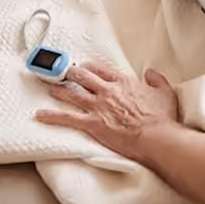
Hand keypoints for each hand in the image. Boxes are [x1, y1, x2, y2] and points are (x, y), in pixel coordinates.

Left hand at [35, 62, 179, 161]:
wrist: (156, 137)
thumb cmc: (161, 116)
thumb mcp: (165, 91)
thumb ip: (156, 79)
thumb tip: (150, 72)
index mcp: (124, 82)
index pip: (102, 69)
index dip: (91, 67)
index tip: (85, 67)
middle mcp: (108, 91)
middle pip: (83, 77)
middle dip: (71, 73)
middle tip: (63, 72)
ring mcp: (98, 107)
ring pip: (72, 95)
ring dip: (59, 90)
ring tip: (50, 88)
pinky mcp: (92, 124)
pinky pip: (67, 119)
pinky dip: (52, 116)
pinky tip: (40, 115)